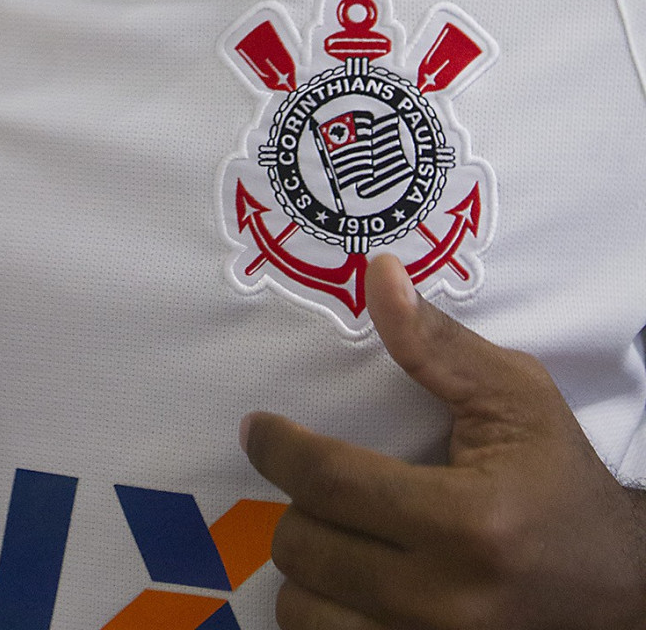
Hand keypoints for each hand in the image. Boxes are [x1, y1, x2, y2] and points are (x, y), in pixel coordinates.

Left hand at [245, 255, 645, 628]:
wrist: (618, 584)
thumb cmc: (557, 479)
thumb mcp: (514, 396)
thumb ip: (436, 342)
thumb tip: (377, 273)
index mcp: (469, 522)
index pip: (333, 483)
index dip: (279, 448)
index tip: (259, 429)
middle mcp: (447, 600)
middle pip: (308, 549)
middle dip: (297, 504)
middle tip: (316, 481)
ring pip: (307, 614)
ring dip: (306, 569)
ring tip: (330, 534)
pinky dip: (325, 615)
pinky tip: (345, 582)